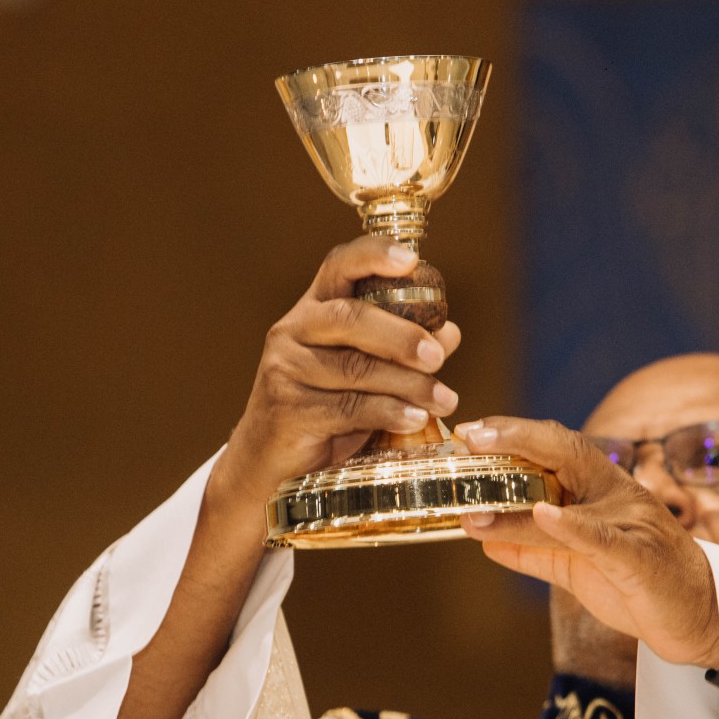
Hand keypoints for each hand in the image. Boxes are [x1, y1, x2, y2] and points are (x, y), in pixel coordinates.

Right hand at [213, 236, 460, 504]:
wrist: (269, 462)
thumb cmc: (325, 410)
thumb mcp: (366, 373)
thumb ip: (402, 350)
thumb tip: (450, 332)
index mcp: (313, 309)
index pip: (340, 266)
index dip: (374, 256)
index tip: (411, 260)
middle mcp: (292, 330)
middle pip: (351, 317)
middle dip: (401, 336)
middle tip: (438, 357)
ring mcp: (285, 369)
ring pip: (356, 368)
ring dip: (409, 385)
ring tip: (443, 401)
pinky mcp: (287, 410)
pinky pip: (349, 408)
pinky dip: (390, 413)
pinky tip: (415, 420)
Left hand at [456, 417, 718, 669]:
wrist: (701, 617)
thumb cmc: (639, 584)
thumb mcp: (576, 563)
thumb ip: (533, 549)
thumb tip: (484, 540)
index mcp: (604, 488)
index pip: (557, 446)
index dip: (515, 434)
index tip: (470, 432)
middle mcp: (617, 495)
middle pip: (565, 451)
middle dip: (516, 439)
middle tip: (469, 439)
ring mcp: (631, 523)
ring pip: (569, 505)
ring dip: (516, 510)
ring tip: (473, 512)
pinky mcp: (640, 559)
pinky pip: (604, 539)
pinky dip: (573, 526)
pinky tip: (546, 515)